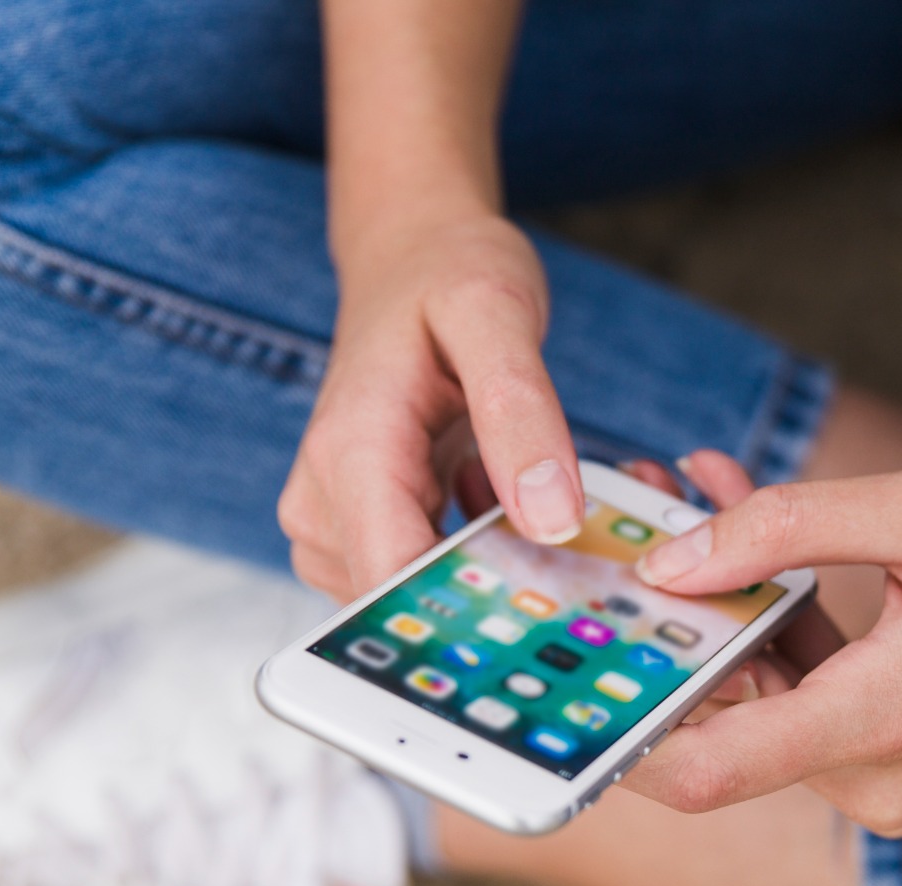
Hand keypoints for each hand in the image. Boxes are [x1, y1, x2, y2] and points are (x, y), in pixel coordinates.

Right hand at [279, 215, 583, 598]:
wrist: (409, 257)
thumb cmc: (448, 274)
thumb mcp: (498, 314)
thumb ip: (522, 412)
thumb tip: (551, 520)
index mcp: (352, 453)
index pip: (395, 582)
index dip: (474, 612)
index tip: (555, 607)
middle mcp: (324, 502)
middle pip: (409, 605)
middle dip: (496, 593)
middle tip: (578, 550)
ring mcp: (334, 523)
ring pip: (420, 602)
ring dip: (493, 575)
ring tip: (542, 509)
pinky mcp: (360, 530)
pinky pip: (423, 580)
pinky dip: (480, 558)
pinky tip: (516, 510)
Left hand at [619, 455, 901, 836]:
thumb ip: (785, 528)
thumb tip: (671, 559)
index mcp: (882, 722)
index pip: (705, 770)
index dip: (623, 726)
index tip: (577, 657)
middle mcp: (878, 776)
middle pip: (725, 718)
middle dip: (675, 616)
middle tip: (644, 508)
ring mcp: (890, 778)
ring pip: (765, 699)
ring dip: (728, 603)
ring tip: (701, 489)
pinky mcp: (901, 758)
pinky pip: (811, 695)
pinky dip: (781, 622)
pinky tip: (759, 532)